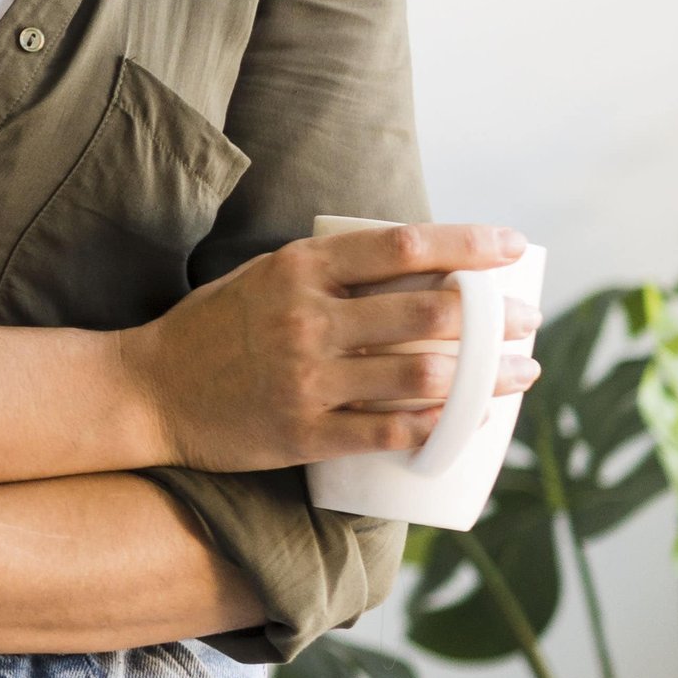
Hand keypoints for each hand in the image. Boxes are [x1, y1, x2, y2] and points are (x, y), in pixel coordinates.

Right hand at [117, 221, 539, 471]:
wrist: (149, 390)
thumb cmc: (215, 328)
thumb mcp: (264, 277)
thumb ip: (330, 271)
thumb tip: (421, 267)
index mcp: (297, 270)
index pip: (402, 247)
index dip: (468, 245)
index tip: (512, 245)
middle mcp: (306, 320)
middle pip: (429, 315)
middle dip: (497, 319)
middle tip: (528, 320)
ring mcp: (307, 380)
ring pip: (424, 378)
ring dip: (489, 377)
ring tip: (522, 372)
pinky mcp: (305, 432)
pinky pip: (393, 430)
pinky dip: (443, 427)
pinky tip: (472, 419)